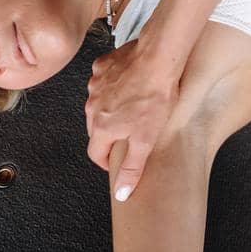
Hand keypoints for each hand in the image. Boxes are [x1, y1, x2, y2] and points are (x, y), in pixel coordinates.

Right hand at [85, 38, 179, 200]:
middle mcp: (92, 106)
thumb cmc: (155, 98)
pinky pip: (103, 81)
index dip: (107, 161)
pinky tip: (130, 84)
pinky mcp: (102, 66)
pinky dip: (113, 86)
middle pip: (96, 129)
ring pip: (99, 104)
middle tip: (130, 134)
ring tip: (133, 107)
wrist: (158, 57)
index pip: (96, 154)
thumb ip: (132, 167)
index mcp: (101, 127)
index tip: (117, 162)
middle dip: (110, 135)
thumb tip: (121, 194)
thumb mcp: (146, 139)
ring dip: (110, 109)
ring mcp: (95, 84)